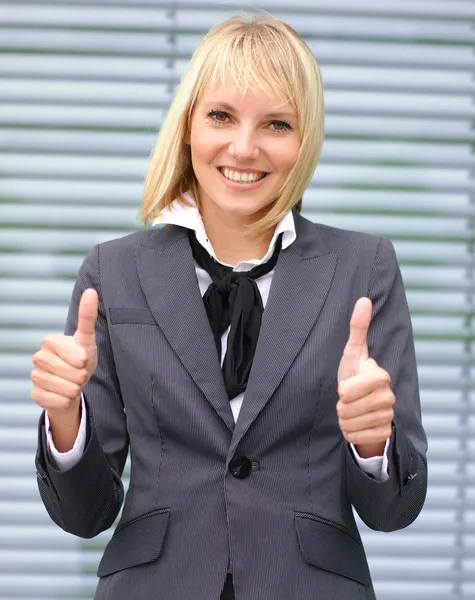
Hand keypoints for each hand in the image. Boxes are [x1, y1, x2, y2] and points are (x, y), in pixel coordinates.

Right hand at [31, 289, 97, 417]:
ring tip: (73, 382)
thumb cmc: (81, 359)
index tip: (83, 358)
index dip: (83, 359)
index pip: (74, 354)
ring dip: (75, 388)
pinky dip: (66, 400)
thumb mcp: (87, 339)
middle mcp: (38, 357)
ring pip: (66, 388)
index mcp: (50, 341)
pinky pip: (58, 401)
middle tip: (78, 372)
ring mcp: (35, 376)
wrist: (73, 384)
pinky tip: (64, 394)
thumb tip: (91, 291)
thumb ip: (88, 316)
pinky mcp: (35, 394)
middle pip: (71, 372)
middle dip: (81, 376)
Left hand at [336, 297, 394, 456]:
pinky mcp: (385, 433)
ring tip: (352, 410)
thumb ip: (358, 327)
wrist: (363, 404)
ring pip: (349, 424)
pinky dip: (350, 432)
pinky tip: (357, 424)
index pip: (346, 390)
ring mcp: (389, 417)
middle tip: (349, 400)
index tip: (348, 384)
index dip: (341, 389)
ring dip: (344, 419)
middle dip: (341, 406)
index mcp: (381, 376)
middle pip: (347, 409)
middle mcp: (389, 397)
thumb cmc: (354, 375)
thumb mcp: (352, 352)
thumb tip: (363, 299)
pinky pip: (355, 437)